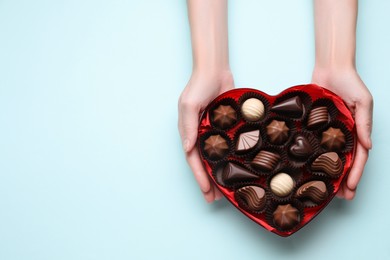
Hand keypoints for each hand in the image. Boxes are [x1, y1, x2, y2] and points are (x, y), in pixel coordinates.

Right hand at [178, 70, 233, 201]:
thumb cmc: (199, 85)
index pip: (193, 159)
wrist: (215, 70)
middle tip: (214, 199)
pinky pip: (226, 147)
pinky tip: (236, 168)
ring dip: (217, 174)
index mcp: (188, 132)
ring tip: (224, 191)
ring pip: (215, 158)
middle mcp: (199, 135)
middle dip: (207, 181)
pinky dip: (228, 159)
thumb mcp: (189, 105)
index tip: (206, 192)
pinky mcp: (224, 127)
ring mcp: (212, 132)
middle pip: (203, 163)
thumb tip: (187, 148)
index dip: (199, 176)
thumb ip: (188, 126)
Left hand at [312, 68, 372, 199]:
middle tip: (341, 197)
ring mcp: (330, 131)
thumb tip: (368, 146)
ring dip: (331, 173)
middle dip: (345, 180)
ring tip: (327, 190)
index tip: (351, 188)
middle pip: (346, 161)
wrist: (330, 68)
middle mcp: (345, 133)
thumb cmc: (350, 82)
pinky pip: (316, 144)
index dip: (356, 172)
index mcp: (358, 130)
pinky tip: (310, 168)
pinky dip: (316, 157)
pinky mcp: (316, 127)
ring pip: (331, 157)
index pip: (359, 156)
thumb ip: (364, 123)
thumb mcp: (363, 101)